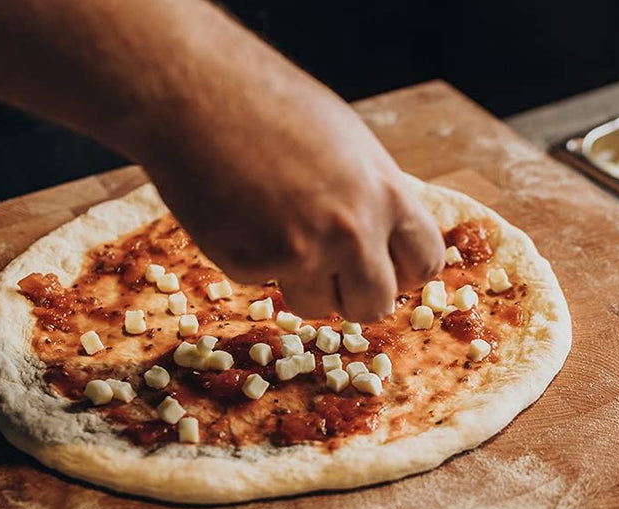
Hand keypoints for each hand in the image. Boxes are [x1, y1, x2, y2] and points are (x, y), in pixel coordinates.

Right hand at [132, 34, 443, 321]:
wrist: (194, 91)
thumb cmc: (272, 104)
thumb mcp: (349, 145)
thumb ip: (372, 198)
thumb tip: (387, 243)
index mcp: (385, 193)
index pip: (424, 262)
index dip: (404, 272)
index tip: (387, 270)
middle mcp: (351, 231)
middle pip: (376, 305)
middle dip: (356, 296)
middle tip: (334, 275)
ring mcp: (299, 253)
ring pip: (318, 307)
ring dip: (303, 283)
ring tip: (277, 228)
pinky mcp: (249, 264)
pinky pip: (264, 282)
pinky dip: (253, 258)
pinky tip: (239, 211)